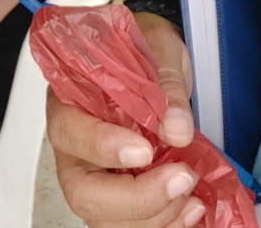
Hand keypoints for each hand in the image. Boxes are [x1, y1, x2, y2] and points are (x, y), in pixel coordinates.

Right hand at [49, 12, 203, 227]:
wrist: (157, 63)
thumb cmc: (146, 52)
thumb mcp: (159, 50)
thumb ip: (167, 85)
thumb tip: (175, 128)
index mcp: (71, 100)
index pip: (69, 132)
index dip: (103, 148)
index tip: (144, 151)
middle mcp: (75, 147)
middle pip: (83, 191)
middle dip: (135, 198)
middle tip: (180, 178)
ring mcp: (95, 177)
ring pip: (105, 219)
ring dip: (154, 217)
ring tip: (191, 192)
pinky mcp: (119, 197)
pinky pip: (130, 226)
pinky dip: (163, 225)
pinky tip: (189, 208)